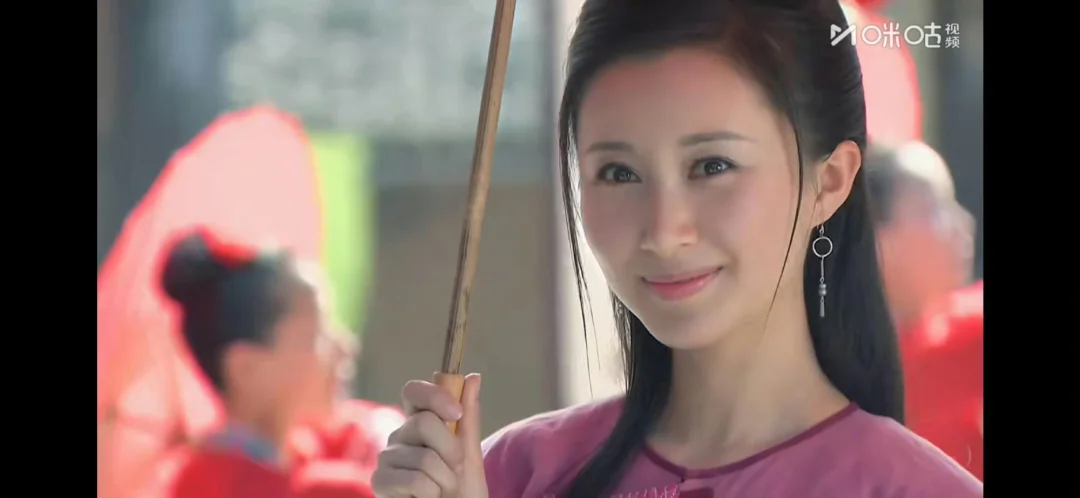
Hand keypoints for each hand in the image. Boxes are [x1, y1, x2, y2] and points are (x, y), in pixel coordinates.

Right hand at [372, 374, 486, 497]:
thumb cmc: (462, 493)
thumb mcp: (470, 454)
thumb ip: (468, 417)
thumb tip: (472, 377)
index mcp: (419, 424)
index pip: (414, 392)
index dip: (434, 396)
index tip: (456, 414)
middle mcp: (399, 437)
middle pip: (423, 422)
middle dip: (451, 450)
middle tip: (455, 470)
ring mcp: (387, 459)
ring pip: (424, 456)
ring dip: (445, 479)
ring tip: (442, 491)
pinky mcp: (380, 482)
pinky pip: (415, 479)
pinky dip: (431, 493)